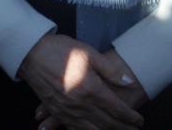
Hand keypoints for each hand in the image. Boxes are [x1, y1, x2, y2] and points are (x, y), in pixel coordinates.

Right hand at [20, 33, 143, 129]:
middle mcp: (80, 104)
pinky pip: (75, 129)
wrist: (31, 53)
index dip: (130, 116)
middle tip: (135, 129)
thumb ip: (110, 70)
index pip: (116, 108)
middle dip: (123, 127)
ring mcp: (67, 111)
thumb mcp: (89, 53)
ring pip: (92, 129)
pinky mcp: (57, 112)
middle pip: (107, 122)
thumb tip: (129, 81)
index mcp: (90, 88)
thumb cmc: (61, 50)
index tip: (140, 120)